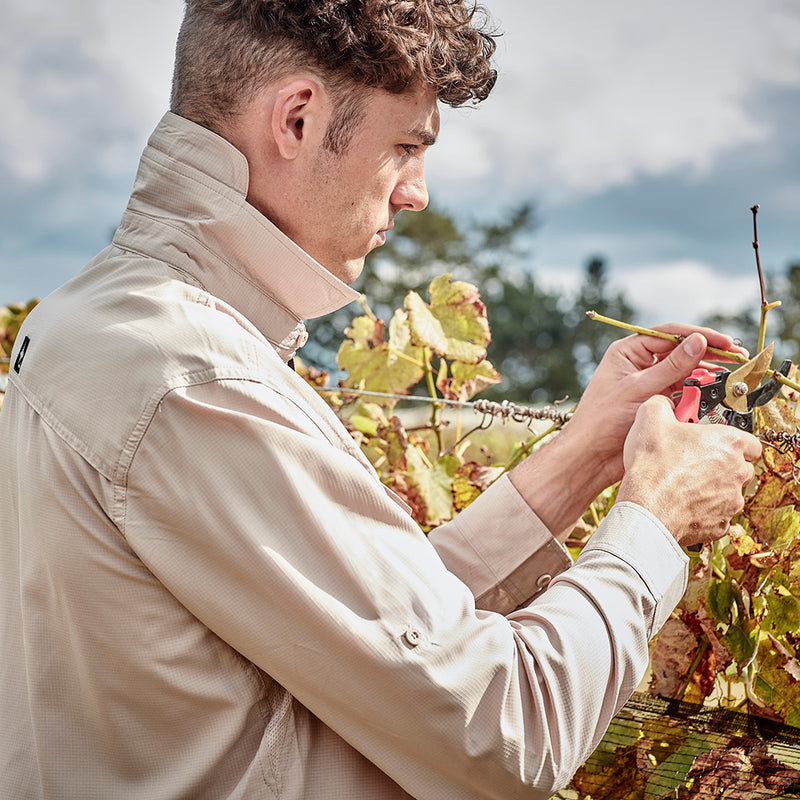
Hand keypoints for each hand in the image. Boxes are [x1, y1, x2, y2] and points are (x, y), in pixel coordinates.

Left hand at [562, 325, 746, 491]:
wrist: (592, 456)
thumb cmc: (603, 419)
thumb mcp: (640, 388)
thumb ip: (672, 366)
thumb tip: (699, 341)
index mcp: (628, 352)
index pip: (669, 334)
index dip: (699, 335)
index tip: (725, 342)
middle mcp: (638, 363)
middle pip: (679, 351)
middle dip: (708, 353)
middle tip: (737, 356)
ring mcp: (648, 382)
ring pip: (683, 372)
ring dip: (705, 373)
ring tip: (728, 374)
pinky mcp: (656, 401)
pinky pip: (681, 391)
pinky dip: (697, 392)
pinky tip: (712, 391)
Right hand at [617, 396, 761, 546]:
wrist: (647, 507)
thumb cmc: (654, 467)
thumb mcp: (650, 418)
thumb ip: (662, 404)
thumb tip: (663, 404)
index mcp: (729, 442)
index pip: (750, 441)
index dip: (730, 440)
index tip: (712, 439)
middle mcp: (737, 471)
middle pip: (740, 466)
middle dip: (720, 464)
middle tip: (693, 460)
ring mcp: (731, 500)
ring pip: (728, 491)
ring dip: (712, 487)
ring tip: (683, 482)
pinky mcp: (720, 524)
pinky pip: (717, 513)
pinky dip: (703, 508)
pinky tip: (682, 500)